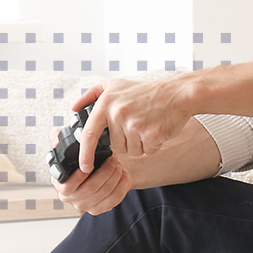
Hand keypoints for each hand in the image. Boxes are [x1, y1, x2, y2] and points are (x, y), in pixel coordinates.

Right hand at [47, 125, 134, 215]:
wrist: (98, 167)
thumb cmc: (83, 156)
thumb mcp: (70, 144)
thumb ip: (59, 137)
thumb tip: (56, 138)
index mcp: (60, 183)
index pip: (66, 187)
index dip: (78, 178)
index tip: (89, 167)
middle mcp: (71, 198)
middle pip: (89, 190)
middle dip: (104, 173)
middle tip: (113, 160)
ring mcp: (85, 205)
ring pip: (103, 195)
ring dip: (114, 178)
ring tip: (119, 165)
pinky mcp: (99, 208)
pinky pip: (113, 201)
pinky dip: (122, 187)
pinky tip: (124, 175)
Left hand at [73, 75, 194, 166]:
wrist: (178, 93)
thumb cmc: (147, 91)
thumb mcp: (116, 85)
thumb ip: (92, 94)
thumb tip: (74, 108)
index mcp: (107, 102)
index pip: (90, 134)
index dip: (85, 154)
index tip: (84, 167)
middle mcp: (118, 113)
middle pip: (116, 146)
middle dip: (126, 141)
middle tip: (137, 124)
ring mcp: (135, 124)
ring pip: (131, 151)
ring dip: (140, 144)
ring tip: (148, 125)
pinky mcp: (151, 134)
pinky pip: (147, 151)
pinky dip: (153, 145)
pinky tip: (157, 130)